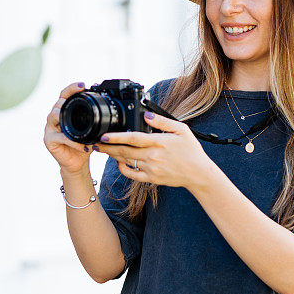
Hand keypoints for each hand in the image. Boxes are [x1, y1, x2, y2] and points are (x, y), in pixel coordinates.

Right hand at [43, 82, 93, 173]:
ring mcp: (50, 128)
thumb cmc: (83, 143)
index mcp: (64, 111)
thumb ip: (95, 117)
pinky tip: (84, 145)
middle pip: (57, 103)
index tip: (82, 85)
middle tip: (80, 100)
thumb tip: (106, 101)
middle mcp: (54, 117)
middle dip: (67, 100)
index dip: (72, 88)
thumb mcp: (91, 128)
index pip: (65, 95)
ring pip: (54, 116)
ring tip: (79, 123)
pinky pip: (61, 138)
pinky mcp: (49, 140)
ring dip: (67, 118)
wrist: (77, 162)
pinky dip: (74, 142)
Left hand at [92, 112, 212, 189]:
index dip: (116, 137)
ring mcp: (151, 169)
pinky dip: (123, 169)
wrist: (198, 173)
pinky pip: (132, 175)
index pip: (133, 139)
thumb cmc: (191, 150)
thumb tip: (147, 115)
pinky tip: (118, 162)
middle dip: (107, 147)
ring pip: (126, 162)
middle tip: (95, 143)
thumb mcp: (181, 130)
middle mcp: (152, 157)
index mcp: (159, 143)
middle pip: (124, 151)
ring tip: (102, 149)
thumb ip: (162, 121)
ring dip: (113, 155)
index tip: (103, 135)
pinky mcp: (151, 179)